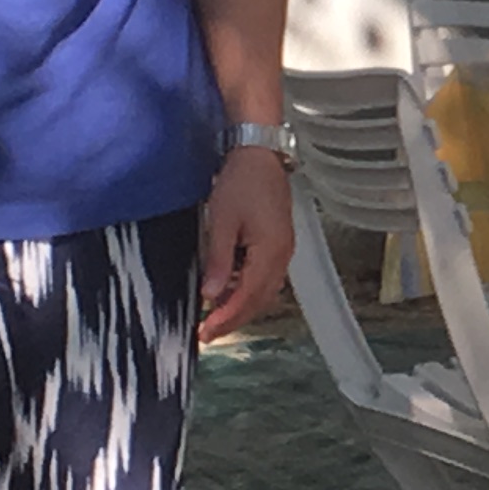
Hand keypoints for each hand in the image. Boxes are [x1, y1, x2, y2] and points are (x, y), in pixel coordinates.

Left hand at [197, 146, 295, 340]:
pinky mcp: (278, 244)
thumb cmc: (241, 183)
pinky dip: (246, 290)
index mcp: (271, 253)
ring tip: (214, 316)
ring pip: (264, 291)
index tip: (205, 333)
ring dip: (241, 307)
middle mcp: (282, 256)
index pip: (248, 297)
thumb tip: (211, 294)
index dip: (226, 318)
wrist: (260, 155)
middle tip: (208, 333)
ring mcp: (283, 251)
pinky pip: (265, 277)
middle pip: (260, 300)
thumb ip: (219, 261)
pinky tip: (227, 290)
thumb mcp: (222, 221)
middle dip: (234, 319)